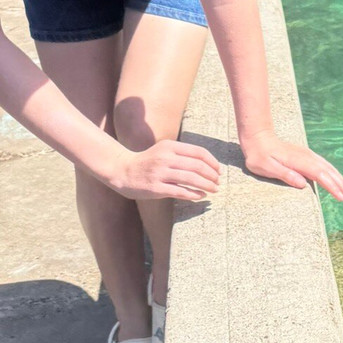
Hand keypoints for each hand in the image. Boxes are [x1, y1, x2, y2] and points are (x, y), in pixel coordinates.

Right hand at [105, 140, 221, 200]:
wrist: (122, 170)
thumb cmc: (149, 162)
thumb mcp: (165, 151)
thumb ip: (184, 155)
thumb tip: (210, 165)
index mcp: (169, 146)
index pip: (199, 152)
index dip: (213, 162)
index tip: (219, 170)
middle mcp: (165, 158)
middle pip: (198, 166)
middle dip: (212, 176)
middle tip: (218, 182)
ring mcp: (160, 173)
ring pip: (191, 179)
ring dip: (207, 185)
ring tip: (214, 189)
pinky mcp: (156, 188)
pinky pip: (180, 192)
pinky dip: (194, 194)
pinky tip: (201, 196)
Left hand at [241, 130, 342, 201]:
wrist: (258, 137)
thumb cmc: (258, 155)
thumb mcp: (266, 167)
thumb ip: (285, 175)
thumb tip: (303, 184)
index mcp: (298, 161)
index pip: (320, 176)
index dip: (332, 187)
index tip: (342, 198)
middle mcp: (306, 157)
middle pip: (328, 172)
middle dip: (341, 186)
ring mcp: (307, 155)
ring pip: (328, 168)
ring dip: (340, 180)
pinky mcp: (306, 155)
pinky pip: (324, 165)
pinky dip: (334, 173)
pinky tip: (338, 178)